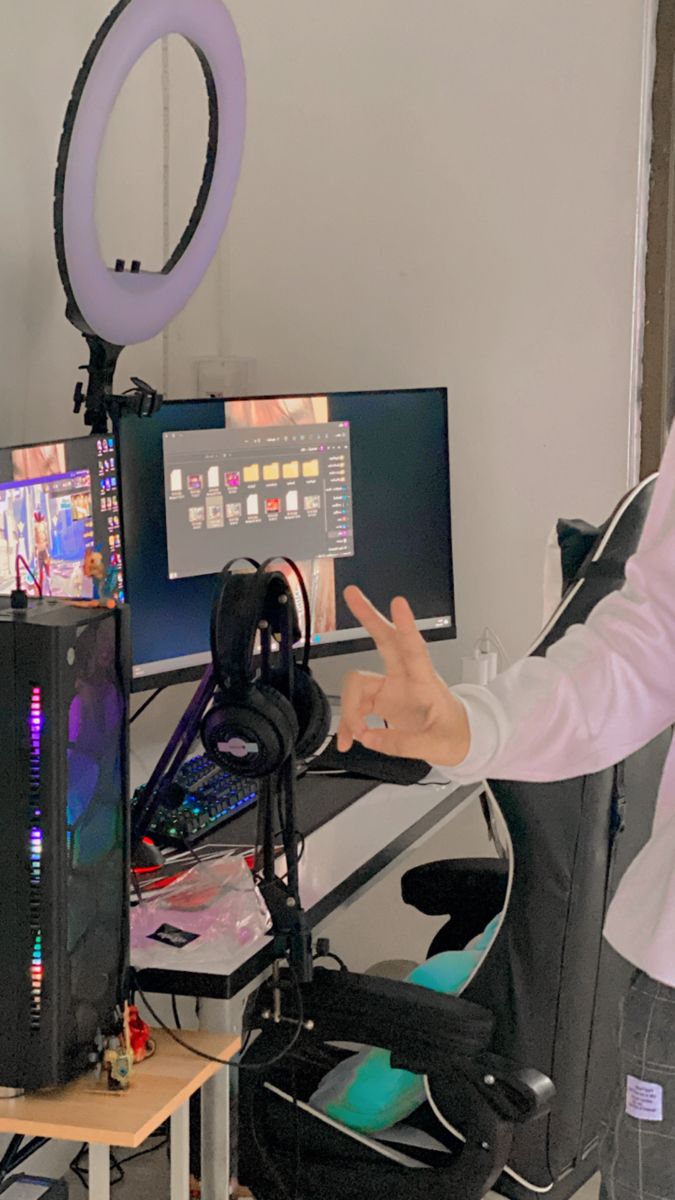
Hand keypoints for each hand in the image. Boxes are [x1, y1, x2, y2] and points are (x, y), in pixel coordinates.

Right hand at [337, 586, 469, 764]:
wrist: (460, 739)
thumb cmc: (455, 734)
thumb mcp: (438, 745)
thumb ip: (403, 744)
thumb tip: (370, 738)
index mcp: (424, 682)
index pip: (415, 649)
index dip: (406, 626)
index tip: (398, 603)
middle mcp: (405, 678)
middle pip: (384, 640)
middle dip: (368, 617)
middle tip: (352, 594)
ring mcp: (391, 687)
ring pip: (357, 683)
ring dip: (350, 709)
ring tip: (354, 734)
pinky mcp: (381, 700)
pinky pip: (355, 707)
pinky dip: (349, 724)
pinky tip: (349, 738)